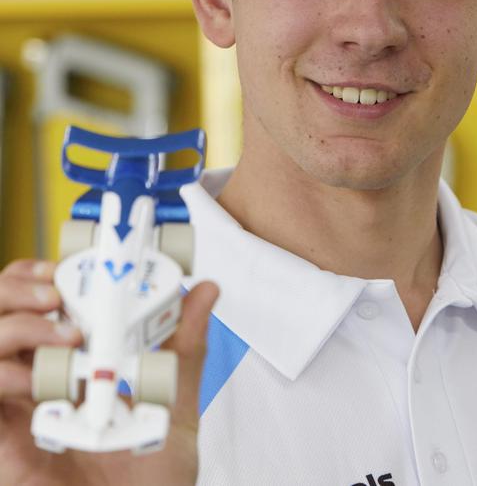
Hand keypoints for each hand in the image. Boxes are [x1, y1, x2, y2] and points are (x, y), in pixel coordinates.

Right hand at [0, 258, 217, 485]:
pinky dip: (3, 374)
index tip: (67, 264)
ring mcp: (14, 408)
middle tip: (58, 293)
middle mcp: (35, 379)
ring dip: (17, 323)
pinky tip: (36, 382)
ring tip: (64, 334)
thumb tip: (204, 289)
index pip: (35, 302)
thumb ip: (184, 347)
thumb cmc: (150, 481)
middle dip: (19, 286)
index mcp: (70, 362)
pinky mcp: (2, 439)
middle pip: (0, 309)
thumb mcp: (173, 403)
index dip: (38, 275)